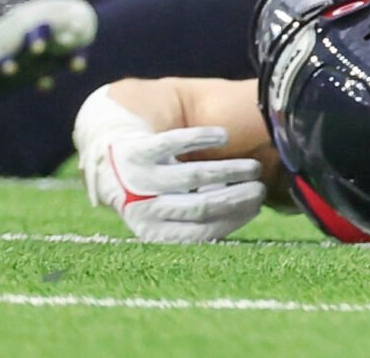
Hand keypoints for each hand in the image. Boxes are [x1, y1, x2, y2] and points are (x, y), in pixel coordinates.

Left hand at [76, 94, 263, 244]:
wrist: (108, 156)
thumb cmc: (152, 187)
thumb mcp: (170, 208)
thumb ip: (202, 212)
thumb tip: (252, 208)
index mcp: (153, 231)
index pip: (201, 232)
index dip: (233, 219)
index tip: (258, 206)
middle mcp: (142, 207)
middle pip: (199, 206)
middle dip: (236, 197)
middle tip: (260, 187)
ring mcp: (137, 178)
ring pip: (191, 176)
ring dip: (229, 171)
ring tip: (253, 167)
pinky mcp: (136, 149)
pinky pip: (173, 142)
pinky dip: (201, 138)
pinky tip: (223, 136)